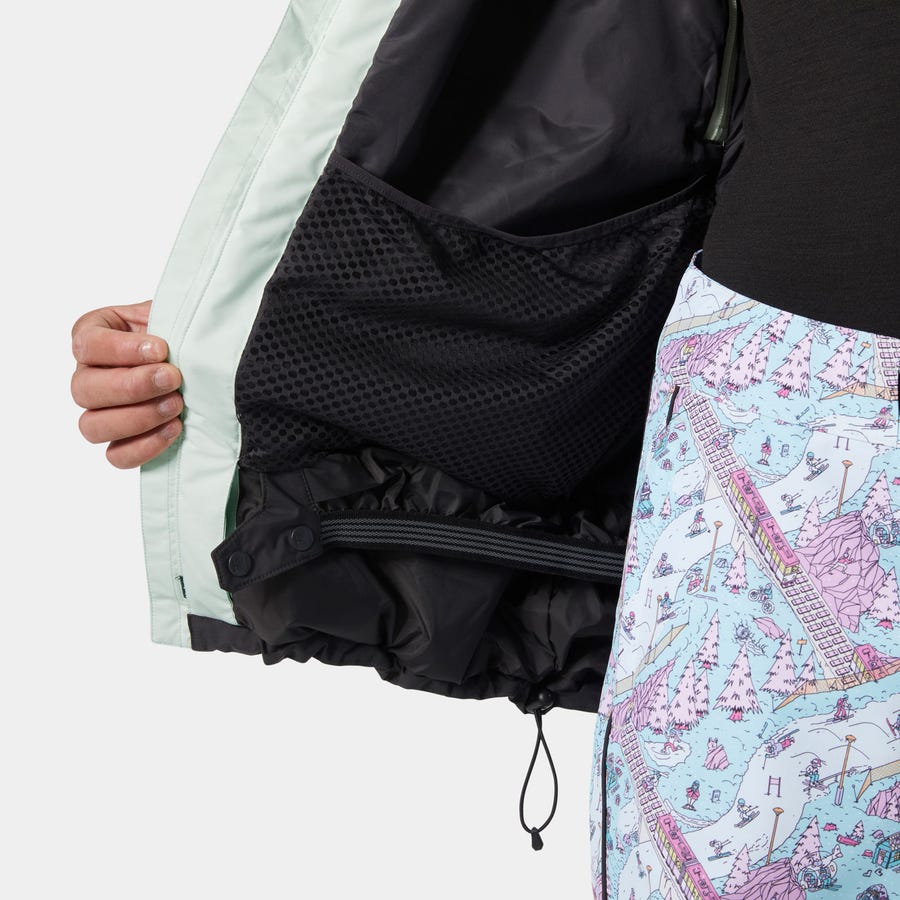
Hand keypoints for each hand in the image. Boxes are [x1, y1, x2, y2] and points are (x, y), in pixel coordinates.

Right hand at [71, 300, 183, 467]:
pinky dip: (143, 447)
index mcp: (93, 335)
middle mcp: (88, 375)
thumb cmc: (181, 334)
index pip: (88, 344)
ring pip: (93, 426)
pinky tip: (174, 429)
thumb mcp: (172, 313)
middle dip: (133, 386)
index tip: (161, 349)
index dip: (122, 350)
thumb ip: (165, 315)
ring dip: (137, 418)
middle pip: (85, 389)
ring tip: (176, 405)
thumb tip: (172, 330)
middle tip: (173, 378)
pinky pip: (116, 456)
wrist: (203, 364)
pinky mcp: (121, 441)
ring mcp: (100, 412)